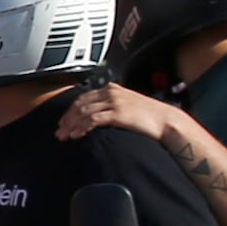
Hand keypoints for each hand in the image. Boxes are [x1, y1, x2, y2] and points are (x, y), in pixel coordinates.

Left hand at [60, 82, 177, 143]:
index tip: (63, 122)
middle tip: (59, 132)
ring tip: (64, 136)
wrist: (167, 120)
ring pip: (84, 112)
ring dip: (71, 125)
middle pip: (80, 104)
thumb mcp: (128, 105)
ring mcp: (114, 102)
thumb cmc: (150, 117)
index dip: (71, 110)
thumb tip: (98, 118)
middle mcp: (111, 93)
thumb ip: (113, 106)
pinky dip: (82, 127)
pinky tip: (76, 135)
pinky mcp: (118, 113)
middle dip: (67, 119)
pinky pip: (93, 119)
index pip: (84, 97)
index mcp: (112, 89)